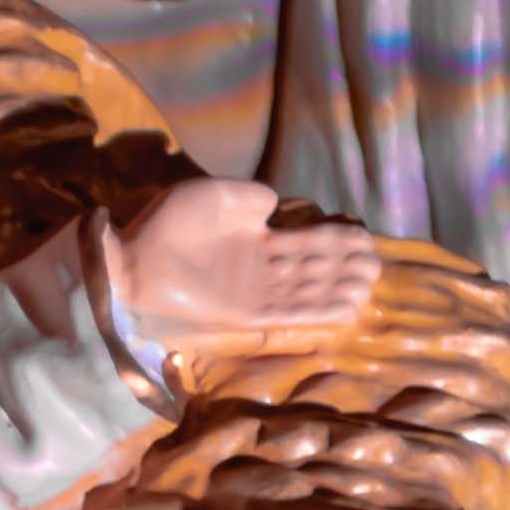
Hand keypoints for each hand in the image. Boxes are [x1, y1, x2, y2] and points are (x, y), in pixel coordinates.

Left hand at [108, 168, 379, 338]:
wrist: (135, 256)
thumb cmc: (168, 222)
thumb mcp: (216, 195)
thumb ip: (251, 197)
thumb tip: (278, 204)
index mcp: (255, 238)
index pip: (304, 241)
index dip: (334, 239)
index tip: (361, 234)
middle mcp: (259, 268)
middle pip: (313, 268)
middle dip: (345, 265)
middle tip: (374, 260)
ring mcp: (254, 292)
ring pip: (308, 292)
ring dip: (339, 286)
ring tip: (370, 279)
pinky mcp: (245, 314)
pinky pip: (290, 314)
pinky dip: (318, 310)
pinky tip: (347, 304)